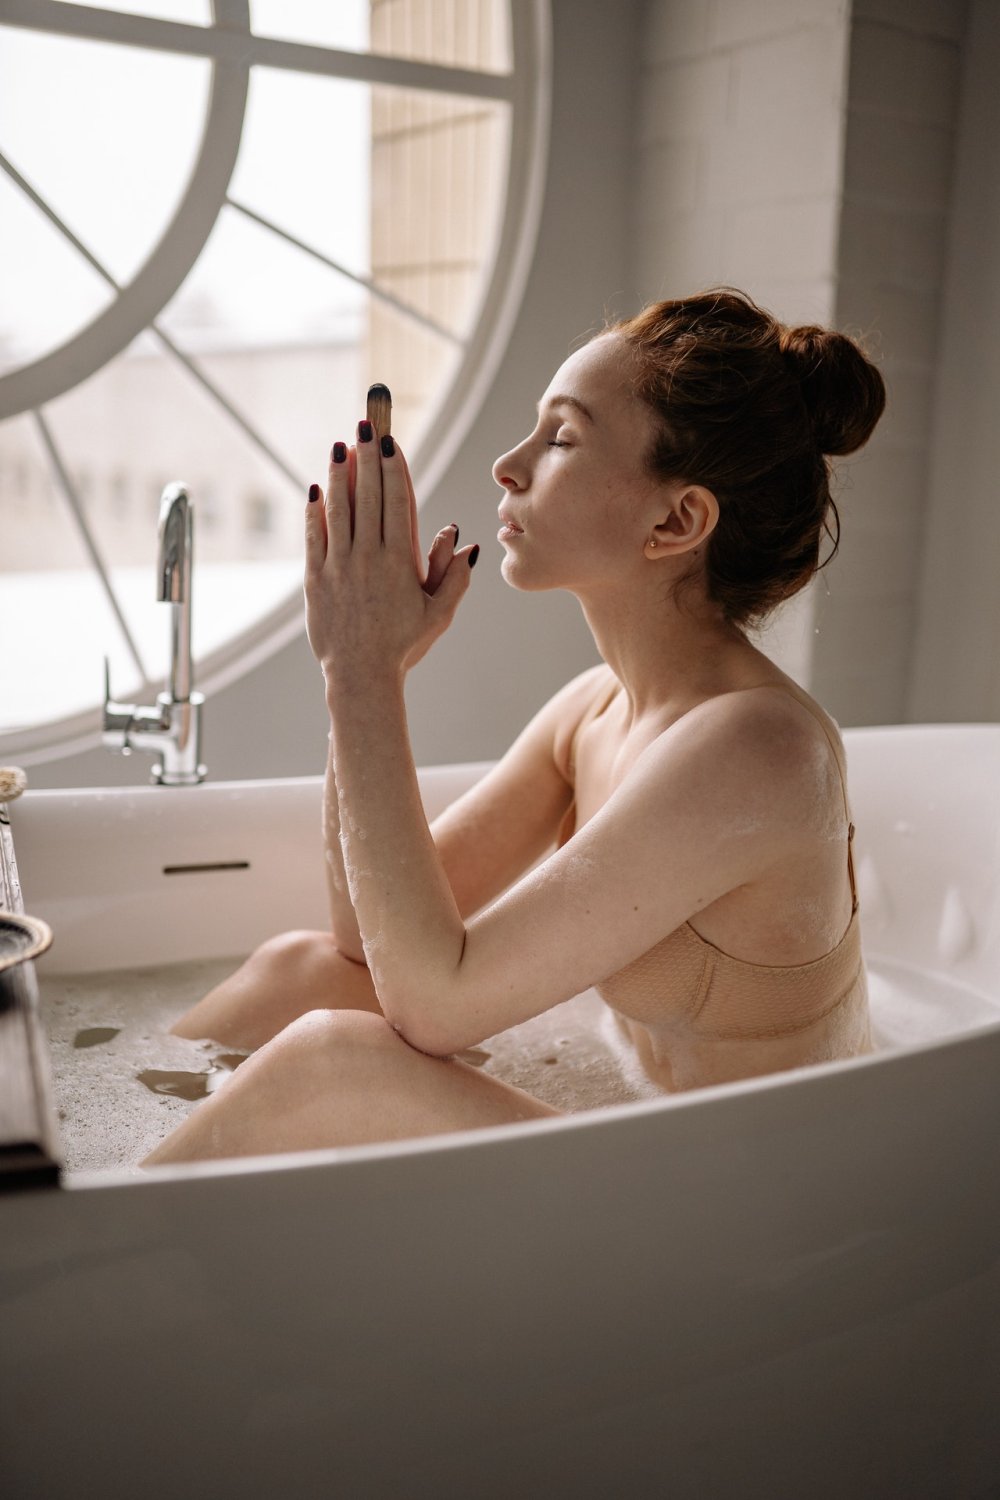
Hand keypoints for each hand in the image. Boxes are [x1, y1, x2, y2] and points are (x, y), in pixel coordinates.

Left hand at [304, 422, 478, 682]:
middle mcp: (369, 557)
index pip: (397, 502)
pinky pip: (314, 536)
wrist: (361, 678)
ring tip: (339, 446)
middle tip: (366, 427)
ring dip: (338, 474)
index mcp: (401, 562)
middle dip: (367, 457)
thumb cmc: (404, 647)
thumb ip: (454, 577)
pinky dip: (314, 510)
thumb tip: (462, 541)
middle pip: (368, 495)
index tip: (391, 442)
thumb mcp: (439, 615)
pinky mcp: (315, 580)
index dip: (393, 467)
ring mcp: (339, 567)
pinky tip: (316, 488)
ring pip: (338, 509)